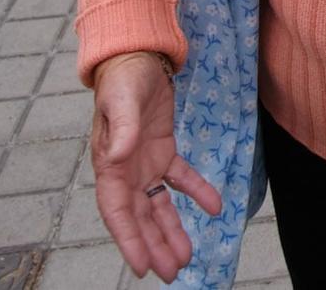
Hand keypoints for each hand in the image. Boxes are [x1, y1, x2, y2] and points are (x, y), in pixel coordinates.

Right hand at [90, 52, 221, 282]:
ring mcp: (144, 163)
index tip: (142, 267)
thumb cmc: (124, 79)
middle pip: (140, 217)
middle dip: (154, 246)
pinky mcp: (163, 150)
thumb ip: (123, 129)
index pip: (117, 212)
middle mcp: (125, 171)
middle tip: (172, 273)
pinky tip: (216, 207)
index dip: (128, 241)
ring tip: (188, 257)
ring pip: (159, 206)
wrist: (136, 58)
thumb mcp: (123, 101)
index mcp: (109, 165)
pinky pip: (180, 178)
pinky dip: (197, 192)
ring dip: (172, 230)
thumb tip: (119, 158)